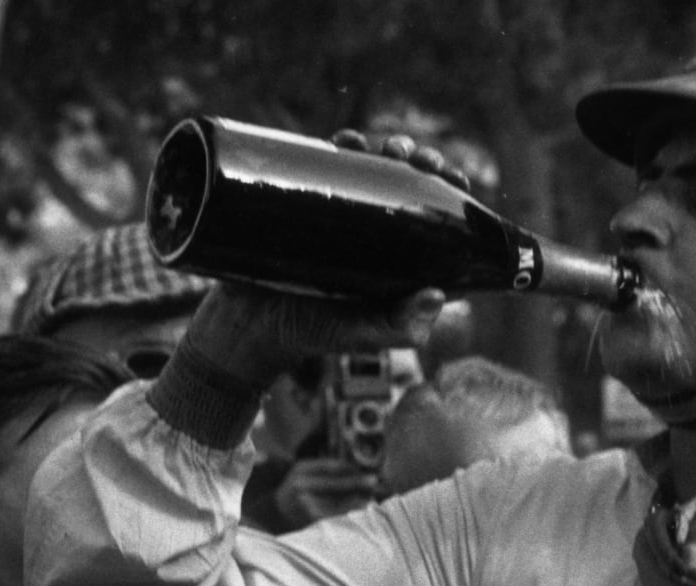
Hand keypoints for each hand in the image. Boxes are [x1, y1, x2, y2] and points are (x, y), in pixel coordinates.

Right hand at [178, 131, 471, 388]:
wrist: (243, 324)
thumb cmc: (311, 334)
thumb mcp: (362, 335)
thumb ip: (400, 328)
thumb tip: (435, 295)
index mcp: (402, 263)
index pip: (439, 221)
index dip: (452, 196)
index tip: (453, 179)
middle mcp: (378, 235)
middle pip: (412, 187)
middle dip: (422, 164)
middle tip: (420, 158)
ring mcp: (344, 215)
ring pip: (376, 170)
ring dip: (390, 149)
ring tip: (390, 149)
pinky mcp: (309, 200)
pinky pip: (331, 165)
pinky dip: (345, 147)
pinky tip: (349, 141)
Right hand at [271, 457, 377, 529]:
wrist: (276, 514)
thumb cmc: (298, 490)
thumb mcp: (306, 473)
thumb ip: (326, 470)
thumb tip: (359, 469)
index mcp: (302, 469)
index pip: (332, 467)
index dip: (352, 468)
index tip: (367, 469)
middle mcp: (301, 485)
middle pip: (336, 483)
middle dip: (358, 483)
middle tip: (375, 481)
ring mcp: (305, 504)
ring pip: (338, 501)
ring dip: (358, 499)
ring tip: (371, 498)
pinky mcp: (310, 520)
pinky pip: (335, 516)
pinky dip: (350, 513)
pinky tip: (361, 511)